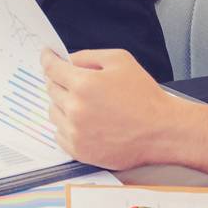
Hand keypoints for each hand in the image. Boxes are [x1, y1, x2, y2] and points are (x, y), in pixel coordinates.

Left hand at [41, 48, 179, 169]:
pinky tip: (85, 121)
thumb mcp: (120, 60)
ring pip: (53, 111)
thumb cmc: (144, 96)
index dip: (48, 58)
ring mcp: (76, 132)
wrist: (161, 131)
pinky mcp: (79, 151)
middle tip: (74, 80)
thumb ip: (88, 56)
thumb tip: (68, 60)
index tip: (47, 55)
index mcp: (84, 84)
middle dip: (59, 80)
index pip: (51, 68)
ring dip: (62, 103)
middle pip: (50, 89)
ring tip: (84, 103)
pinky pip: (59, 134)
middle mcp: (75, 109)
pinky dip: (67, 125)